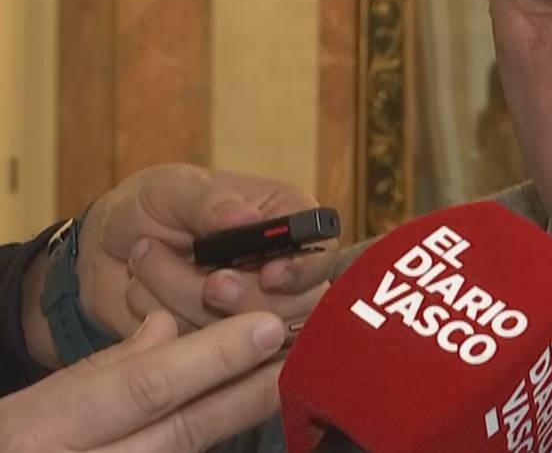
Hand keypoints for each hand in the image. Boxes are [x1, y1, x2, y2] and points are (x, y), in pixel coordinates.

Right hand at [0, 310, 286, 452]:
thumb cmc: (11, 441)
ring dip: (240, 419)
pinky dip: (215, 442)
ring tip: (291, 384)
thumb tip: (166, 328)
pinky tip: (250, 416)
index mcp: (45, 429)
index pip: (143, 387)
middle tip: (305, 357)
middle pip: (184, 431)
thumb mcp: (30, 403)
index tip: (266, 328)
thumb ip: (102, 368)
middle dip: (248, 394)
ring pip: (186, 452)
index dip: (211, 359)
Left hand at [24, 165, 337, 367]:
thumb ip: (210, 201)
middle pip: (296, 307)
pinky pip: (201, 351)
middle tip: (208, 282)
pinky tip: (143, 291)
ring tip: (146, 260)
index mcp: (286, 222)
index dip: (303, 271)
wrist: (101, 248)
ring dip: (184, 297)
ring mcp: (248, 311)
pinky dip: (163, 321)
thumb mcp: (175, 188)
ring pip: (243, 332)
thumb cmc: (151, 204)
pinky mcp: (215, 344)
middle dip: (245, 298)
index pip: (321, 254)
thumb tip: (246, 218)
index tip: (269, 274)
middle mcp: (279, 269)